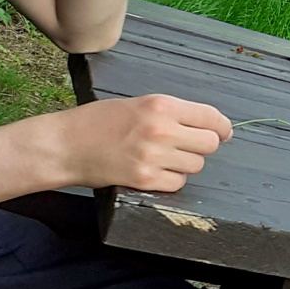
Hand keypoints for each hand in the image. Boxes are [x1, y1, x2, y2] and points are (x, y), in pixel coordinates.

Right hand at [56, 95, 233, 191]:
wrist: (64, 145)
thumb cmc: (97, 122)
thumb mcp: (137, 104)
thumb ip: (171, 113)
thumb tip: (207, 124)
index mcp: (161, 106)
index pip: (211, 117)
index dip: (223, 127)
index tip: (225, 132)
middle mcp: (161, 130)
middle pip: (210, 144)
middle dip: (202, 146)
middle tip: (186, 146)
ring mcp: (153, 156)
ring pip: (196, 165)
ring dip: (186, 164)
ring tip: (164, 158)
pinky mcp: (144, 179)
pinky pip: (177, 183)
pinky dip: (171, 181)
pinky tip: (155, 171)